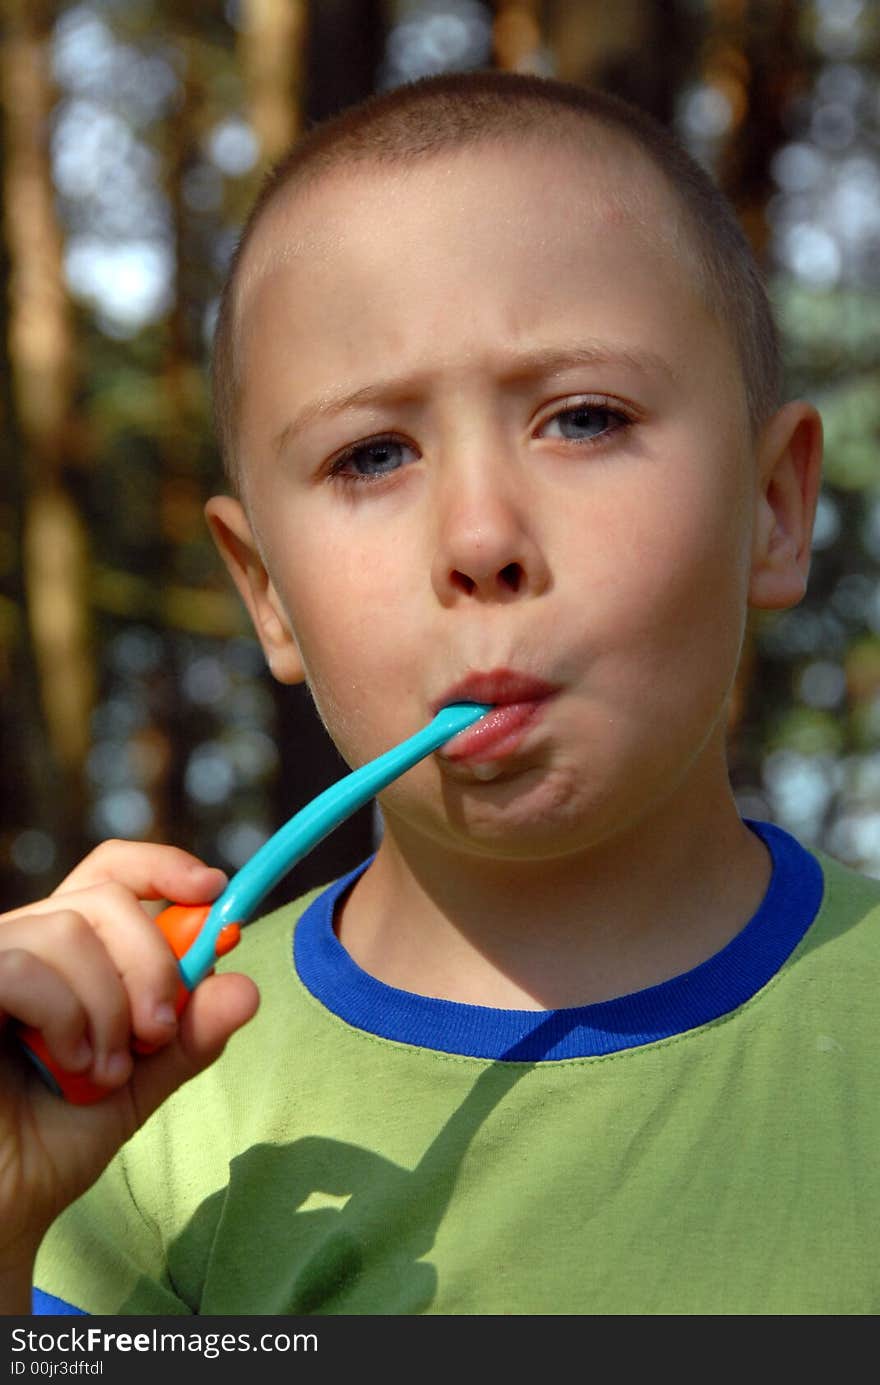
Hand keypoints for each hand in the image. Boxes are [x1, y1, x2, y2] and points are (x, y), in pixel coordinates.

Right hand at [0, 840, 258, 1294]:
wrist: (7, 1203)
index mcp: (66, 952)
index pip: (110, 873)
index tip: (214, 889)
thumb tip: (246, 987)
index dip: (162, 867)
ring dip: (106, 1006)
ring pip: (67, 930)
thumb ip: (190, 1034)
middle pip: (104, 898)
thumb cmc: (56, 1140)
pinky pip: (21, 968)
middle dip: (152, 962)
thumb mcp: (142, 1082)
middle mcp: (23, 944)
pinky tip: (69, 1065)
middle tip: (159, 1031)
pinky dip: (63, 1015)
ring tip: (103, 1070)